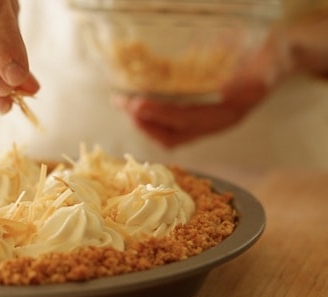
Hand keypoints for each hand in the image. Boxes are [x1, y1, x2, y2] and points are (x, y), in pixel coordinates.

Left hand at [114, 31, 286, 147]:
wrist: (279, 57)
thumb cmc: (272, 57)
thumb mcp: (267, 64)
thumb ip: (250, 80)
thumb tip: (226, 92)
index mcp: (230, 115)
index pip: (188, 121)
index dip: (161, 114)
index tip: (137, 104)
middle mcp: (215, 124)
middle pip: (172, 136)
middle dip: (145, 122)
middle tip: (123, 103)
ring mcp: (206, 123)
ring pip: (168, 135)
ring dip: (143, 122)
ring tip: (122, 103)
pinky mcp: (198, 116)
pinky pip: (169, 127)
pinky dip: (150, 118)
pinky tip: (135, 102)